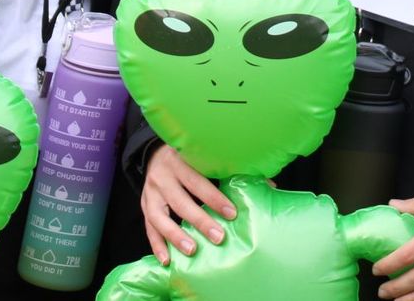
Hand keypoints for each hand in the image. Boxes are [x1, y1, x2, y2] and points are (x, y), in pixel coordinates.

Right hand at [140, 143, 235, 263]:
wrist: (155, 153)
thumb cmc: (189, 157)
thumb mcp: (205, 157)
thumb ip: (232, 170)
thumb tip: (268, 185)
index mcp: (180, 161)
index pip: (198, 181)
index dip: (214, 198)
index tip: (232, 214)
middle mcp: (163, 177)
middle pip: (180, 201)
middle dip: (200, 221)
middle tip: (218, 237)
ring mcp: (150, 193)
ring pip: (160, 217)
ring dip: (175, 236)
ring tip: (191, 250)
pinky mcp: (144, 206)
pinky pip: (149, 228)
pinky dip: (157, 245)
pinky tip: (167, 259)